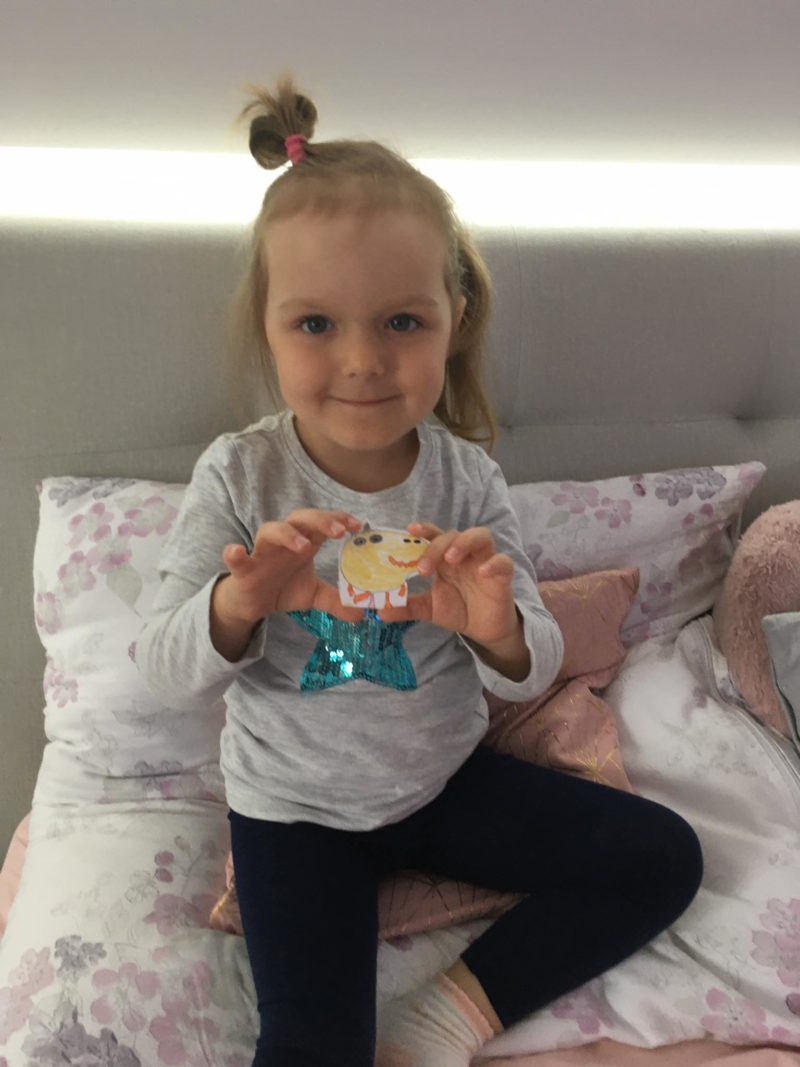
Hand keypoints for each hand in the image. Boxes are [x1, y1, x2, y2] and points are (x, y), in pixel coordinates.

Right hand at [217, 509, 364, 624]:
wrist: (252, 603)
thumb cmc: (284, 588)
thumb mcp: (314, 595)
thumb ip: (336, 600)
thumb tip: (361, 614)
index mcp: (305, 542)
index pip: (323, 522)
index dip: (339, 519)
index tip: (357, 526)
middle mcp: (285, 541)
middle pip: (301, 518)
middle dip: (320, 520)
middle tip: (339, 531)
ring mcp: (263, 552)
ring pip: (271, 530)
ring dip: (288, 534)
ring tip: (304, 546)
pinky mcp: (244, 569)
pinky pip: (237, 559)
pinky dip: (235, 554)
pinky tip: (235, 551)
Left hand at [378, 522, 520, 646]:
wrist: (484, 630)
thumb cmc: (458, 610)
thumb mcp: (429, 609)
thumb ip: (406, 607)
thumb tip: (379, 610)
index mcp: (445, 559)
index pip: (434, 535)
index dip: (423, 529)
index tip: (409, 530)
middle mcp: (465, 555)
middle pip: (453, 534)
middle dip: (436, 546)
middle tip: (423, 568)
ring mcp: (485, 562)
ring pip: (481, 536)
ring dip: (464, 542)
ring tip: (451, 558)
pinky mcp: (503, 576)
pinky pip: (504, 561)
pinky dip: (494, 563)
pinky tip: (482, 572)